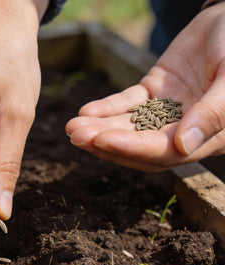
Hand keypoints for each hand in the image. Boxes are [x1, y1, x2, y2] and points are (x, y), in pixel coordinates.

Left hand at [66, 3, 224, 172]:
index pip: (166, 152)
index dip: (133, 148)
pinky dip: (107, 108)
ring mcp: (167, 112)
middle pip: (140, 146)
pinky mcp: (154, 93)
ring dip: (100, 129)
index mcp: (210, 135)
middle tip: (76, 134)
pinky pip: (128, 104)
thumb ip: (213, 112)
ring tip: (72, 126)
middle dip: (106, 143)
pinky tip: (86, 111)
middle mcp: (185, 130)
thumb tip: (182, 146)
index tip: (103, 140)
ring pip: (129, 128)